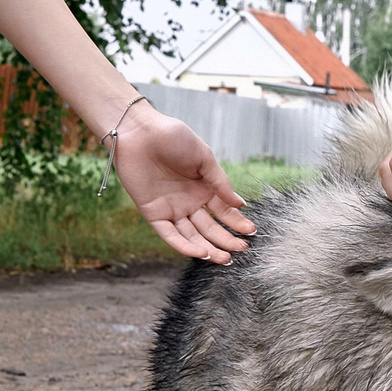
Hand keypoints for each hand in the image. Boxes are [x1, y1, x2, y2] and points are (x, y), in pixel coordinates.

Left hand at [112, 108, 254, 261]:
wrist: (139, 132)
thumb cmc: (172, 137)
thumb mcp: (204, 157)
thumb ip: (220, 182)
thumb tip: (240, 204)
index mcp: (203, 187)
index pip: (223, 211)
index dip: (237, 222)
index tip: (252, 232)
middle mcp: (189, 201)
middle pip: (210, 227)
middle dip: (226, 239)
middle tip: (242, 249)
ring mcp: (172, 209)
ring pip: (192, 235)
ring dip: (209, 248)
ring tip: (225, 258)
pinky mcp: (154, 214)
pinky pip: (170, 235)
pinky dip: (185, 246)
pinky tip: (202, 252)